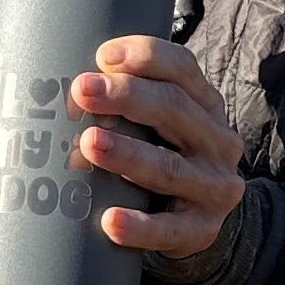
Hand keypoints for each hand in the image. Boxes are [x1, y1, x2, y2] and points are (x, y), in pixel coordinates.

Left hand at [70, 34, 246, 255]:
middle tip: (82, 91)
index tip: (103, 56)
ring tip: (90, 143)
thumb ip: (129, 104)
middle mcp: (217, 141)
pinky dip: (140, 227)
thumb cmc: (165, 159)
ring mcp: (214, 186)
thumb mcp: (161, 126)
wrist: (206, 222)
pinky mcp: (203, 229)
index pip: (182, 69)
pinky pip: (170, 229)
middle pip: (174, 108)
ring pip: (169, 168)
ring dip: (128, 155)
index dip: (145, 56)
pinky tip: (110, 221)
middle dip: (126, 96)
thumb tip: (67, 89)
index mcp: (205, 106)